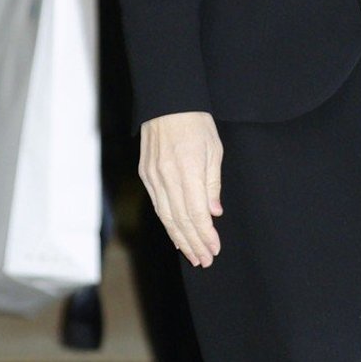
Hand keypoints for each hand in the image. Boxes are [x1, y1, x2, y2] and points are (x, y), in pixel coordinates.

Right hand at [139, 112, 223, 266]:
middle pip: (180, 220)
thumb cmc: (195, 122)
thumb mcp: (213, 149)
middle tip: (205, 260)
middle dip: (193, 243)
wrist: (167, 101)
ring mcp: (153, 177)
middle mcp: (166, 177)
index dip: (205, 234)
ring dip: (180, 238)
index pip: (196, 213)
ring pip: (166, 217)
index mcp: (187, 170)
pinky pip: (157, 205)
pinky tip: (175, 234)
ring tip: (192, 254)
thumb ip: (212, 184)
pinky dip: (167, 223)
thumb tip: (214, 212)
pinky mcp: (145, 174)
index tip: (214, 249)